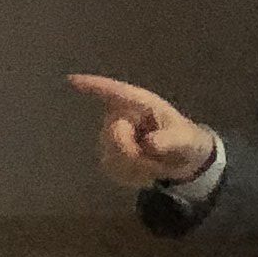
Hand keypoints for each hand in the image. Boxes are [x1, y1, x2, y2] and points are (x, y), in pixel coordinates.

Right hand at [69, 71, 217, 187]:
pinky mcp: (108, 153)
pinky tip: (144, 172)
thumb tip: (150, 143)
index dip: (93, 86)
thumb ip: (171, 140)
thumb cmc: (185, 140)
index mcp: (140, 103)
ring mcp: (111, 134)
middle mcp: (121, 115)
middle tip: (156, 158)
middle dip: (134, 152)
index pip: (114, 92)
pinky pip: (112, 168)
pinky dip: (131, 175)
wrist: (184, 160)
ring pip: (111, 155)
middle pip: (114, 136)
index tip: (71, 80)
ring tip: (154, 163)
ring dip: (136, 166)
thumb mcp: (186, 139)